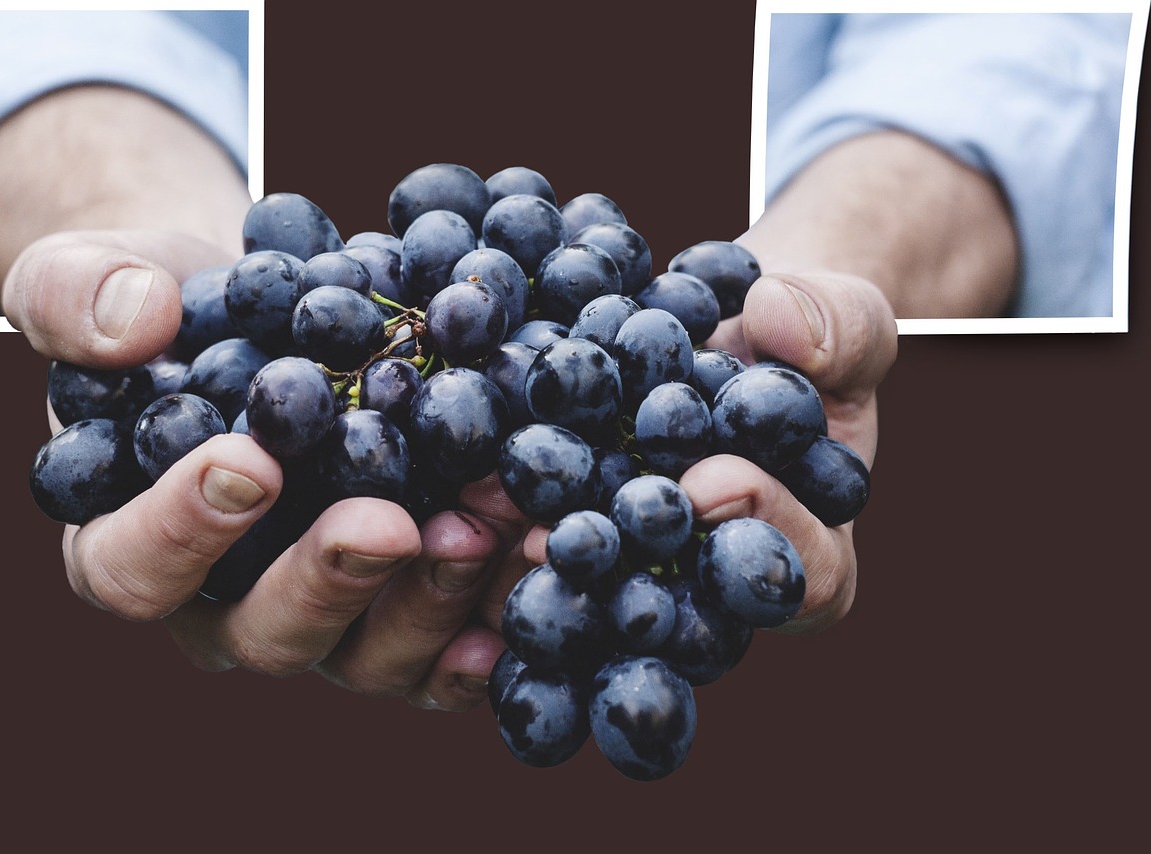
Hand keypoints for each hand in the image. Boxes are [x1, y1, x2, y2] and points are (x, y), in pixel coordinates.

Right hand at [9, 229, 514, 710]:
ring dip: (436, 597)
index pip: (133, 567)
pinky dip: (500, 618)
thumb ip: (77, 295)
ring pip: (373, 652)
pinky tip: (543, 570)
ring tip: (493, 526)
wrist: (271, 318)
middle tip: (387, 523)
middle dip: (331, 580)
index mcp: (133, 544)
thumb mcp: (94, 277)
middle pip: (267, 632)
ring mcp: (330, 618)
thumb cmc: (168, 310)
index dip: (182, 529)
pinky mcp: (409, 610)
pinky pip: (452, 646)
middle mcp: (230, 604)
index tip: (249, 461)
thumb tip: (133, 322)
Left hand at [511, 271, 896, 634]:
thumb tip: (778, 319)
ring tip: (512, 526)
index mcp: (814, 548)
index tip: (715, 483)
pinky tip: (475, 481)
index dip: (765, 532)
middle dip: (633, 568)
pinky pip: (560, 524)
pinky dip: (523, 503)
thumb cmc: (811, 335)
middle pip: (692, 600)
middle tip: (577, 539)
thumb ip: (836, 327)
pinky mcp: (592, 522)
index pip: (807, 572)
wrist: (739, 328)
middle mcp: (724, 574)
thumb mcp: (848, 318)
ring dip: (561, 553)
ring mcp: (653, 559)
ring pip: (614, 577)